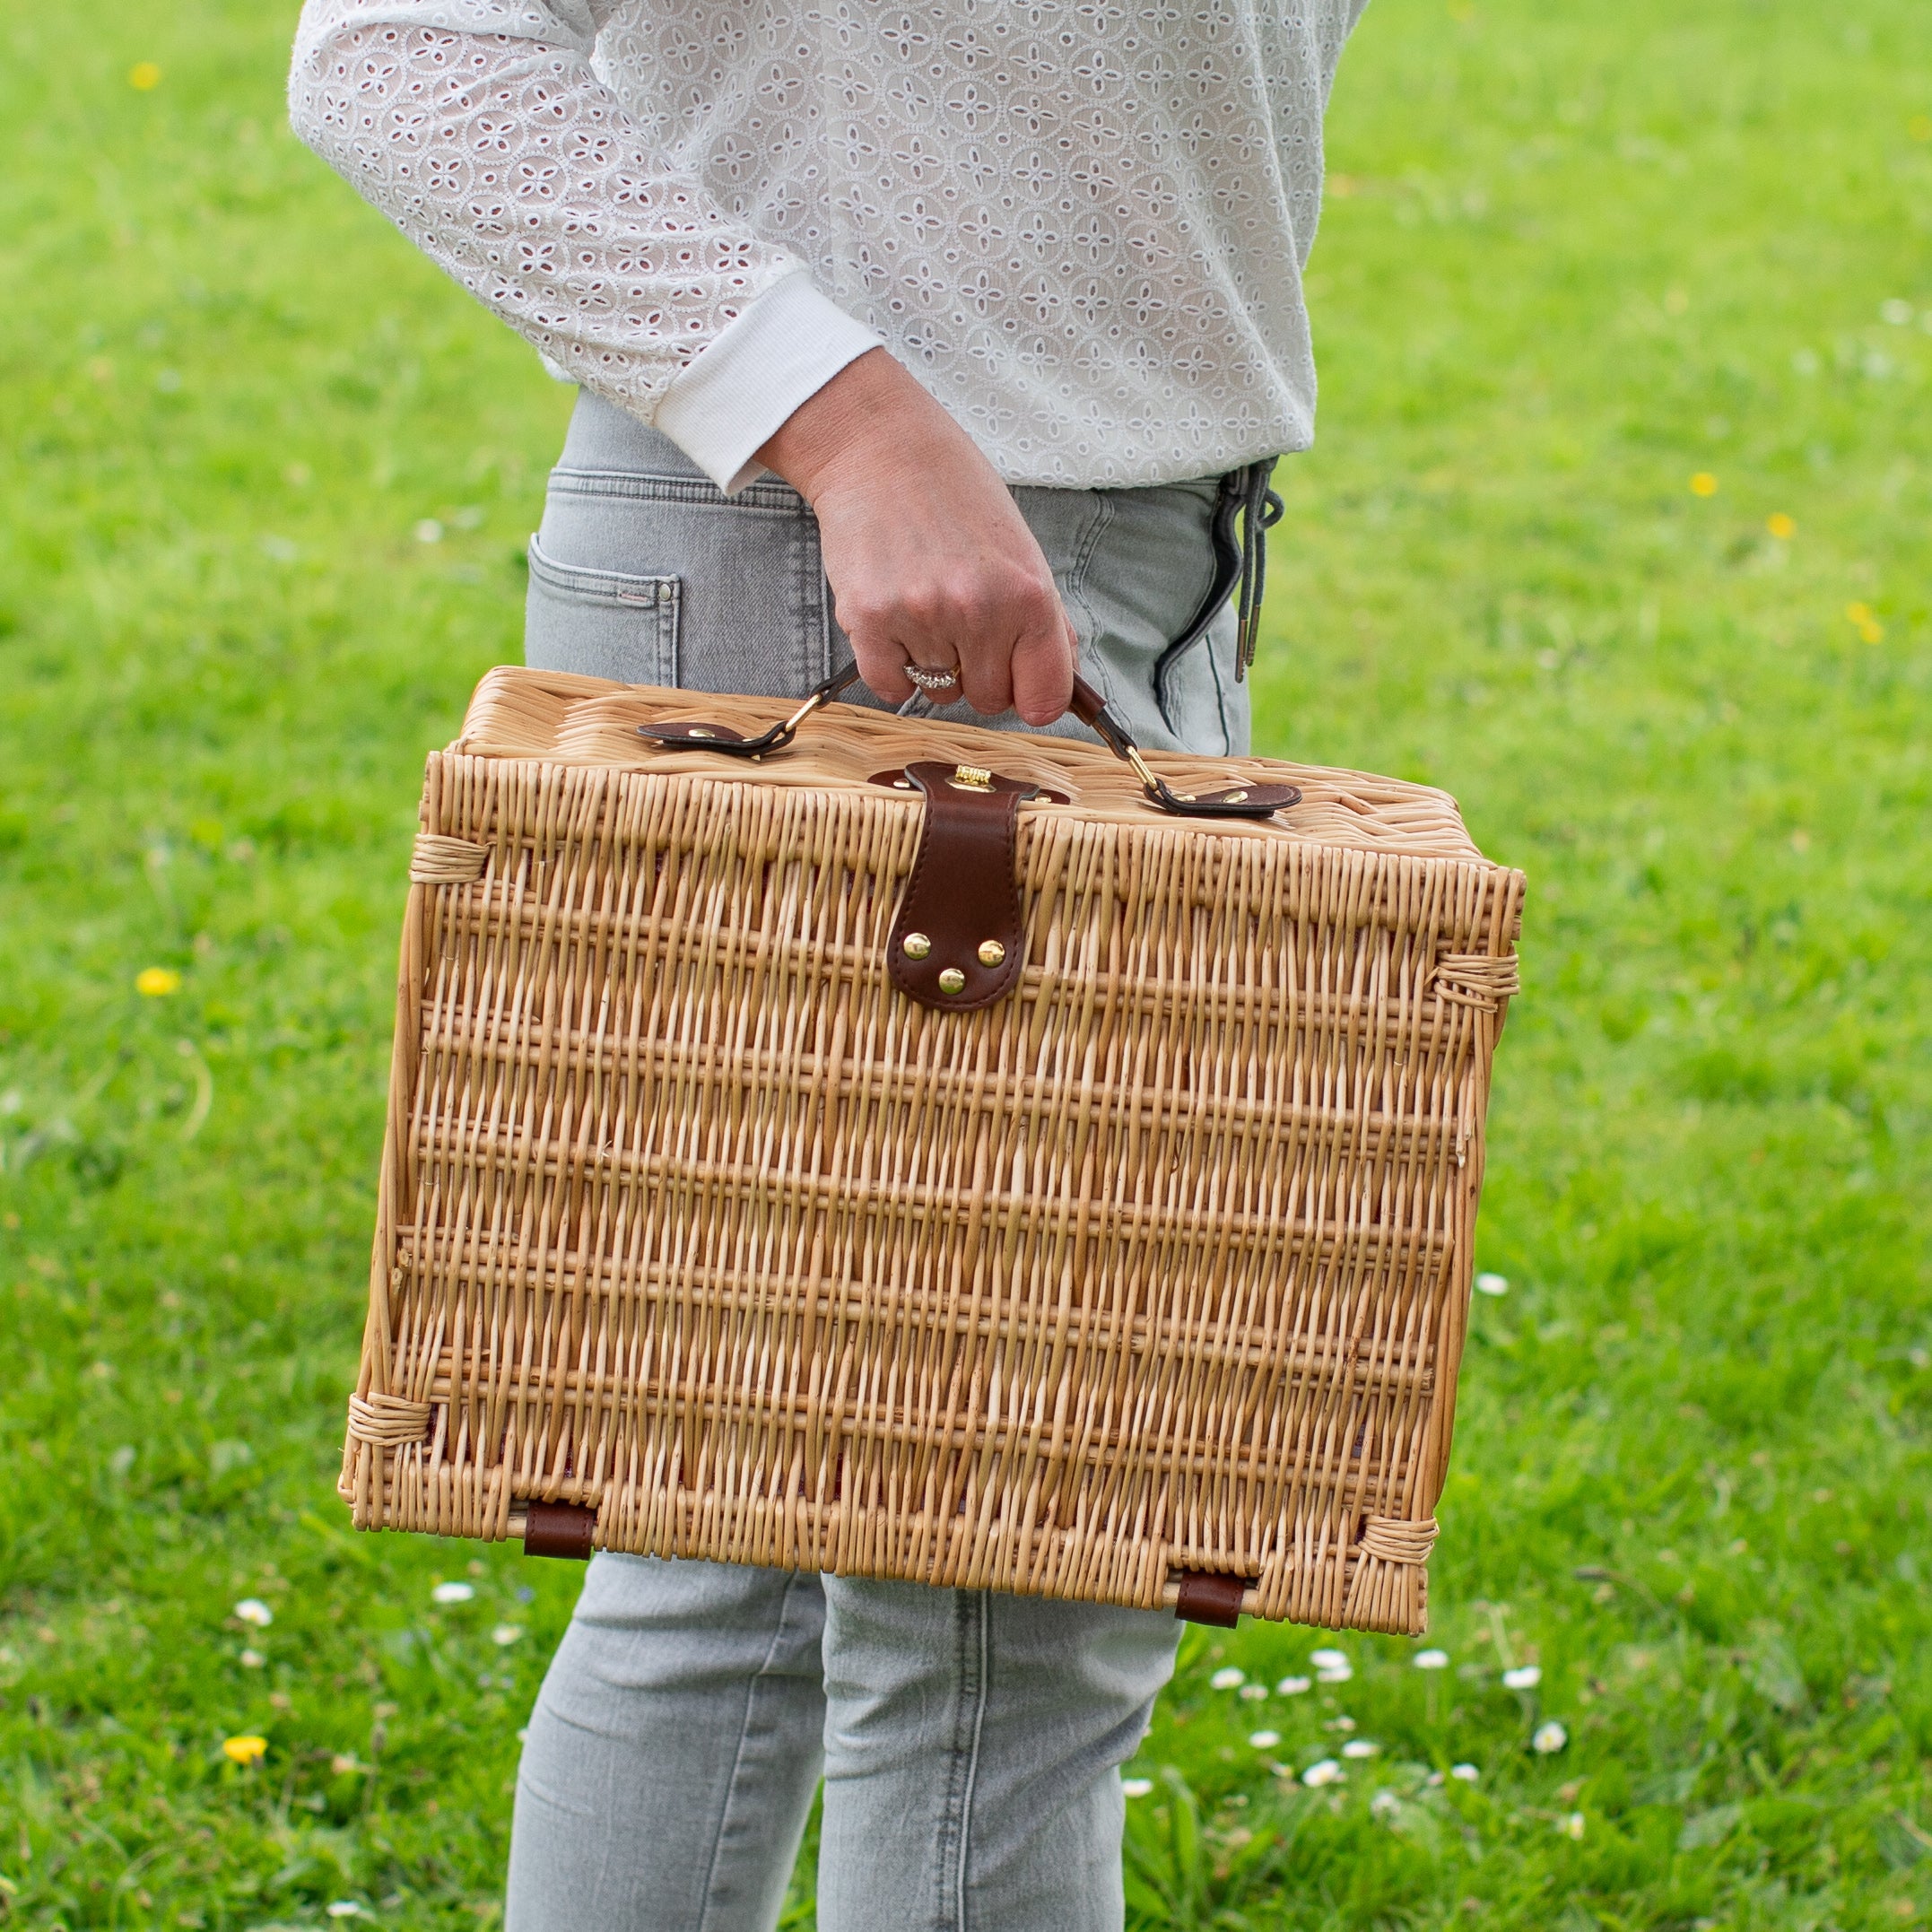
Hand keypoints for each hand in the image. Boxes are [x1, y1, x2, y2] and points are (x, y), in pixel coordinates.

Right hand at [755, 348, 1075, 723]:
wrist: (880, 449)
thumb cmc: (955, 495)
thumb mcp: (1021, 550)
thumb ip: (1044, 622)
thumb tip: (1055, 690)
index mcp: (1028, 595)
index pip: (1044, 698)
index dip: (1031, 695)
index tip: (1020, 684)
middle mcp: (978, 611)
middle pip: (989, 701)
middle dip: (979, 673)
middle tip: (961, 621)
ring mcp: (922, 617)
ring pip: (939, 693)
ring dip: (933, 663)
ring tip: (925, 604)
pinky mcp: (869, 621)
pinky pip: (890, 687)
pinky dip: (892, 668)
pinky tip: (895, 621)